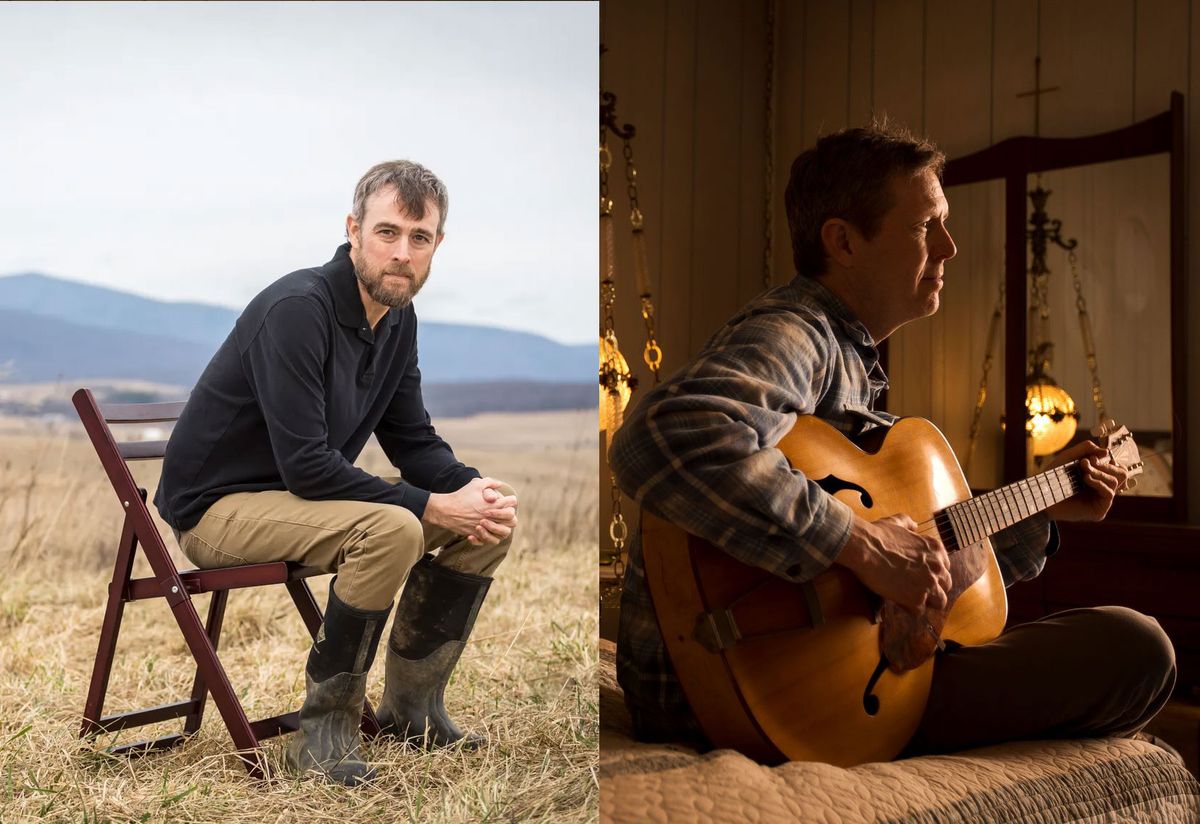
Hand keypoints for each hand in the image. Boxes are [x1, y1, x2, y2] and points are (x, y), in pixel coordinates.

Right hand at [422, 477, 517, 545]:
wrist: (446, 510)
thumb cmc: (461, 496)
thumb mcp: (476, 484)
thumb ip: (489, 482)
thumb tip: (499, 484)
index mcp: (493, 504)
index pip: (512, 503)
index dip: (511, 500)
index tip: (508, 500)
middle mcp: (491, 517)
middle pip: (512, 520)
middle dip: (510, 515)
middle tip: (504, 512)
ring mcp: (485, 527)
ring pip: (503, 533)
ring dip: (502, 528)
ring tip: (496, 523)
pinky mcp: (477, 535)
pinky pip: (490, 541)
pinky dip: (489, 537)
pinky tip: (484, 530)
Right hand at [834, 514, 952, 613]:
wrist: (866, 547)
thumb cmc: (878, 534)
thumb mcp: (897, 521)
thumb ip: (909, 524)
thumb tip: (913, 525)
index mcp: (936, 549)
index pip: (944, 567)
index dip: (931, 572)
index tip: (919, 574)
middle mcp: (937, 566)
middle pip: (945, 585)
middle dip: (932, 587)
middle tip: (916, 589)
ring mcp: (929, 584)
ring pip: (940, 601)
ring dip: (927, 601)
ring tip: (911, 600)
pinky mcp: (917, 599)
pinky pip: (920, 611)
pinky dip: (909, 608)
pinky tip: (898, 601)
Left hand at [1044, 441, 1127, 522]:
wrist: (1040, 494)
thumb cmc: (1053, 476)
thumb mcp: (1069, 457)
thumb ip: (1086, 449)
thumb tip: (1106, 452)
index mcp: (1099, 477)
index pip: (1116, 467)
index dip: (1107, 460)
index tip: (1089, 458)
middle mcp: (1102, 489)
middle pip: (1122, 474)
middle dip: (1106, 466)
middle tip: (1088, 462)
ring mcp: (1101, 500)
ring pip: (1116, 481)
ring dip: (1100, 472)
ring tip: (1083, 470)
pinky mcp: (1099, 511)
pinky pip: (1109, 493)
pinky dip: (1098, 483)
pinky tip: (1086, 479)